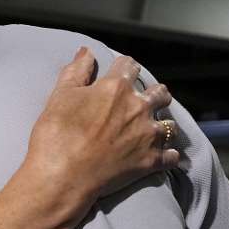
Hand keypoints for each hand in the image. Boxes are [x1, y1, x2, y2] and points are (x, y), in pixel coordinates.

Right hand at [26, 48, 178, 202]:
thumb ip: (76, 71)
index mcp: (116, 87)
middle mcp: (138, 107)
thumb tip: (86, 52)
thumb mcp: (60, 96)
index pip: (128, 65)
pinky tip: (163, 157)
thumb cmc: (57, 135)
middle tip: (146, 100)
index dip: (124, 67)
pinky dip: (168, 156)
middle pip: (159, 92)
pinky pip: (171, 156)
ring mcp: (148, 135)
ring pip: (170, 124)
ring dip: (163, 125)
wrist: (63, 177)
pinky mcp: (151, 161)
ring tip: (154, 130)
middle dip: (154, 93)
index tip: (121, 72)